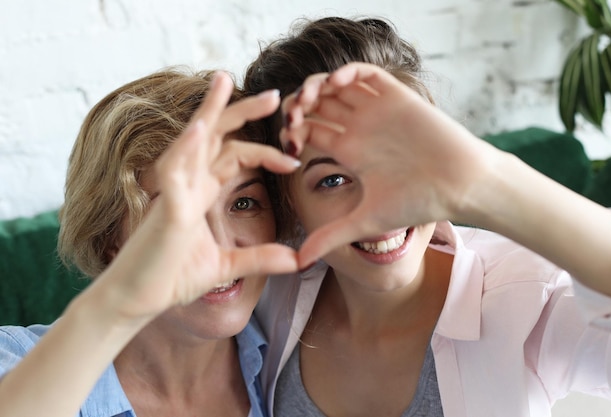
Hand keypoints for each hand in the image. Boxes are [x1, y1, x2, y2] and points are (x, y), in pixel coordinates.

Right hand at [96, 73, 299, 321]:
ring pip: (192, 142)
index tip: (294, 160)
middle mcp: (187, 185)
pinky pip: (173, 173)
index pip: (234, 156)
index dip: (265, 152)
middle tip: (275, 94)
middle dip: (242, 111)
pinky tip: (202, 129)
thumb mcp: (226, 266)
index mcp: (201, 192)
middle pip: (216, 137)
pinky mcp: (167, 211)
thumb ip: (259, 258)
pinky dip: (187, 149)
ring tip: (224, 80)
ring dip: (209, 111)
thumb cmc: (171, 278)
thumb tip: (296, 259)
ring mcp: (174, 194)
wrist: (137, 301)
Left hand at [280, 63, 500, 266]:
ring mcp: (377, 110)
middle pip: (317, 103)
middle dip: (298, 105)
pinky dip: (346, 71)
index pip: (309, 130)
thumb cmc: (418, 203)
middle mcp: (360, 127)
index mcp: (350, 151)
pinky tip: (336, 83)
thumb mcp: (366, 221)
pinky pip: (365, 73)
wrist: (460, 186)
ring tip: (309, 98)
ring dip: (316, 84)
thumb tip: (298, 263)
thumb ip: (331, 237)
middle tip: (292, 116)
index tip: (288, 144)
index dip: (291, 132)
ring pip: (336, 84)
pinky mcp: (396, 96)